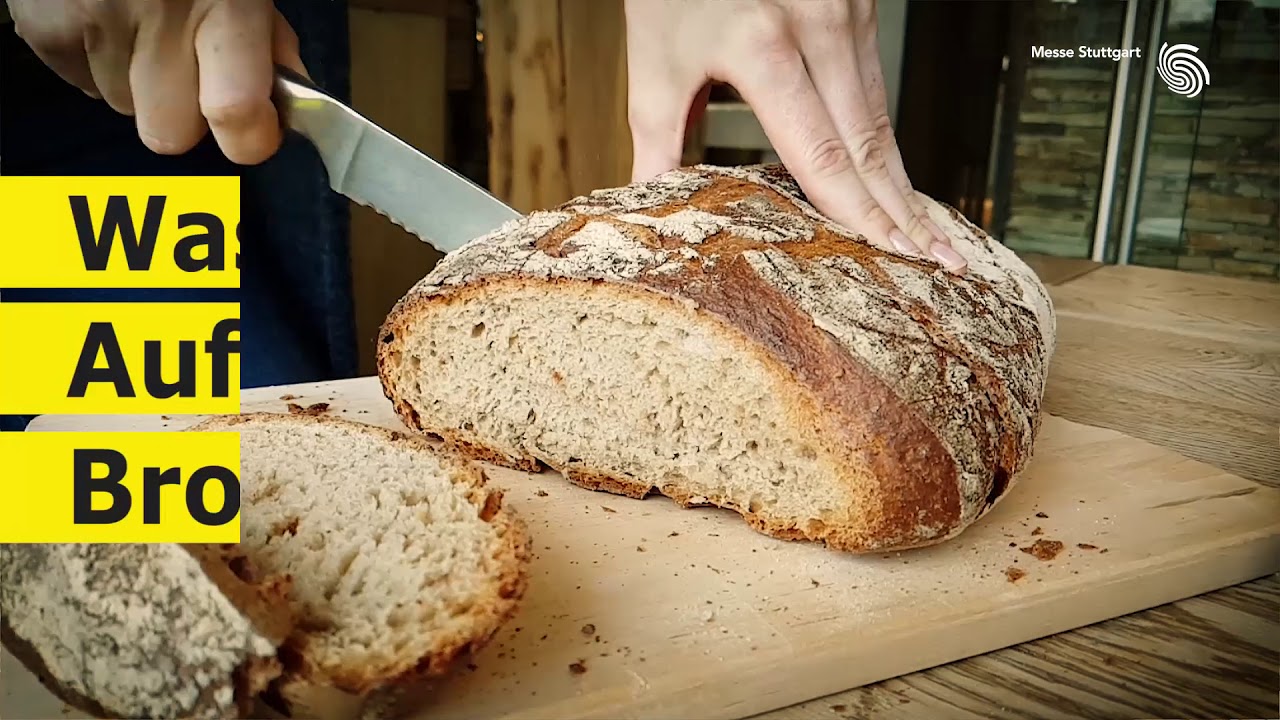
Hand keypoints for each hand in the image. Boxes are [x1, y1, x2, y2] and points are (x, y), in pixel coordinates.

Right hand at [8, 0, 305, 164]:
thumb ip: (269, 35)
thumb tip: (286, 100)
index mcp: (224, 1)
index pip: (236, 112)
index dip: (250, 139)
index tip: (254, 132)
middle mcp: (157, 15)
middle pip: (167, 133)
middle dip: (182, 116)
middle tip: (188, 73)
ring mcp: (93, 20)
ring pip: (121, 106)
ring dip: (136, 81)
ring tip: (140, 21)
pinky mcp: (43, 23)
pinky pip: (78, 81)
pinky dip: (94, 59)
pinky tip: (105, 12)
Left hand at [624, 0, 966, 273]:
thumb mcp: (655, 59)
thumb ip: (657, 138)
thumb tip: (646, 202)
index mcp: (763, 45)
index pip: (823, 151)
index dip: (859, 212)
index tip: (892, 254)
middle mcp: (819, 24)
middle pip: (871, 140)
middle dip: (905, 209)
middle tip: (941, 263)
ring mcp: (847, 9)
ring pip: (881, 113)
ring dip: (903, 178)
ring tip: (927, 232)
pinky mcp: (858, 2)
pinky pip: (875, 83)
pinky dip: (885, 136)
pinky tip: (894, 177)